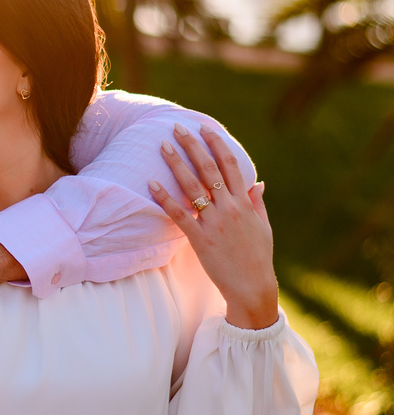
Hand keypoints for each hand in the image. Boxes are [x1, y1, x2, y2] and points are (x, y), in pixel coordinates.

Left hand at [150, 124, 278, 329]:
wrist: (252, 286)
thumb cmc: (258, 257)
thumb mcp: (263, 227)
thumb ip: (257, 203)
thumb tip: (257, 183)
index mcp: (244, 203)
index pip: (230, 165)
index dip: (217, 144)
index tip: (205, 129)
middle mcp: (230, 208)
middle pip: (208, 169)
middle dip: (192, 146)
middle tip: (177, 128)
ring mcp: (214, 223)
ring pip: (192, 187)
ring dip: (176, 164)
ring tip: (162, 146)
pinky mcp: (200, 239)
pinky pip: (179, 214)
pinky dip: (165, 198)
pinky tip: (151, 183)